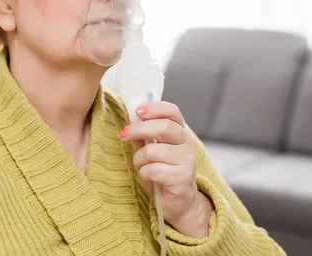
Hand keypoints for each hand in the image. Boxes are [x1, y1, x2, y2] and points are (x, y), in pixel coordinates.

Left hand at [119, 101, 213, 237]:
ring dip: (139, 159)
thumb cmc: (163, 173)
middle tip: (123, 135)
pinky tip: (149, 177)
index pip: (172, 111)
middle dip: (138, 129)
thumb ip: (141, 134)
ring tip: (141, 166)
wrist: (179, 203)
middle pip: (163, 127)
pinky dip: (144, 173)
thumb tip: (128, 115)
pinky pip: (153, 170)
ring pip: (152, 151)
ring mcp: (188, 161)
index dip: (155, 108)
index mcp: (181, 132)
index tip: (137, 111)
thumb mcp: (150, 151)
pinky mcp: (182, 178)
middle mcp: (187, 143)